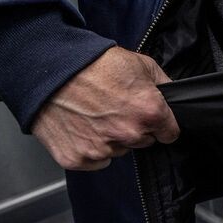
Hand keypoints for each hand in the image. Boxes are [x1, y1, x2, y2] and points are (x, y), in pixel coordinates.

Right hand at [31, 46, 179, 170]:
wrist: (50, 68)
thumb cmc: (93, 63)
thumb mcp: (141, 63)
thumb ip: (163, 84)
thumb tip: (172, 95)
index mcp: (149, 112)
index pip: (170, 133)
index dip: (161, 124)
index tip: (152, 118)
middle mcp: (129, 134)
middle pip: (143, 142)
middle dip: (134, 128)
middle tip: (115, 108)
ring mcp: (102, 149)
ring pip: (118, 150)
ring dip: (111, 138)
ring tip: (94, 113)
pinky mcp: (78, 158)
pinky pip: (95, 160)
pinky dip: (90, 147)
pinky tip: (82, 126)